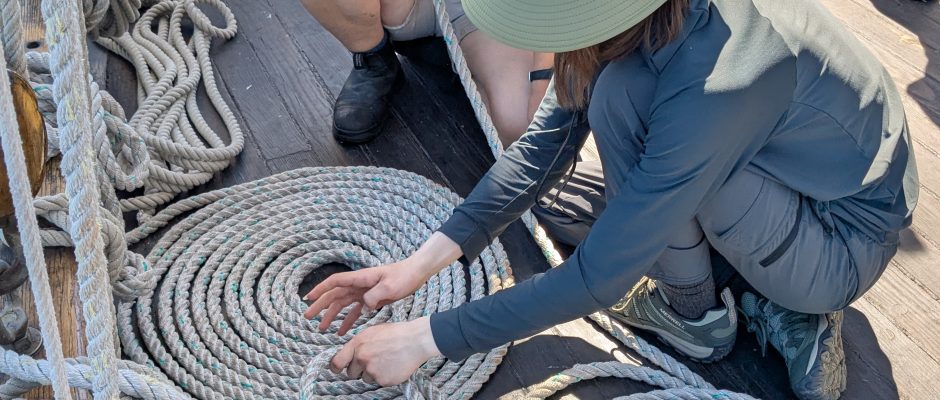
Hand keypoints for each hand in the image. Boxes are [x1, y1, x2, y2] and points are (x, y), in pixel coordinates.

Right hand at [303, 261, 424, 333]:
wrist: (416, 274)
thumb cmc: (403, 276)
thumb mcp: (389, 286)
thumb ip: (375, 296)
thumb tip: (364, 307)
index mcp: (360, 278)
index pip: (335, 282)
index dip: (320, 289)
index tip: (308, 298)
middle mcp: (358, 285)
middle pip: (334, 295)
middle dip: (320, 305)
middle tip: (307, 317)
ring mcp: (364, 292)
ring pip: (342, 305)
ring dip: (332, 316)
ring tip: (322, 329)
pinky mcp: (371, 299)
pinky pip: (355, 311)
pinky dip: (348, 321)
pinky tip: (342, 332)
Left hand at [330, 317, 440, 385]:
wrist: (415, 340)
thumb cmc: (395, 334)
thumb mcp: (372, 332)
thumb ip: (358, 344)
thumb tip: (349, 355)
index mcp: (357, 344)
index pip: (337, 362)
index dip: (335, 368)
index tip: (337, 370)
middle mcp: (362, 358)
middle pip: (351, 373)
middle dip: (359, 370)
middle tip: (372, 362)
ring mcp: (372, 370)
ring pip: (366, 378)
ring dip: (373, 373)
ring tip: (386, 361)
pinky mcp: (383, 380)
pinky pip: (379, 382)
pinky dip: (384, 377)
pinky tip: (393, 366)